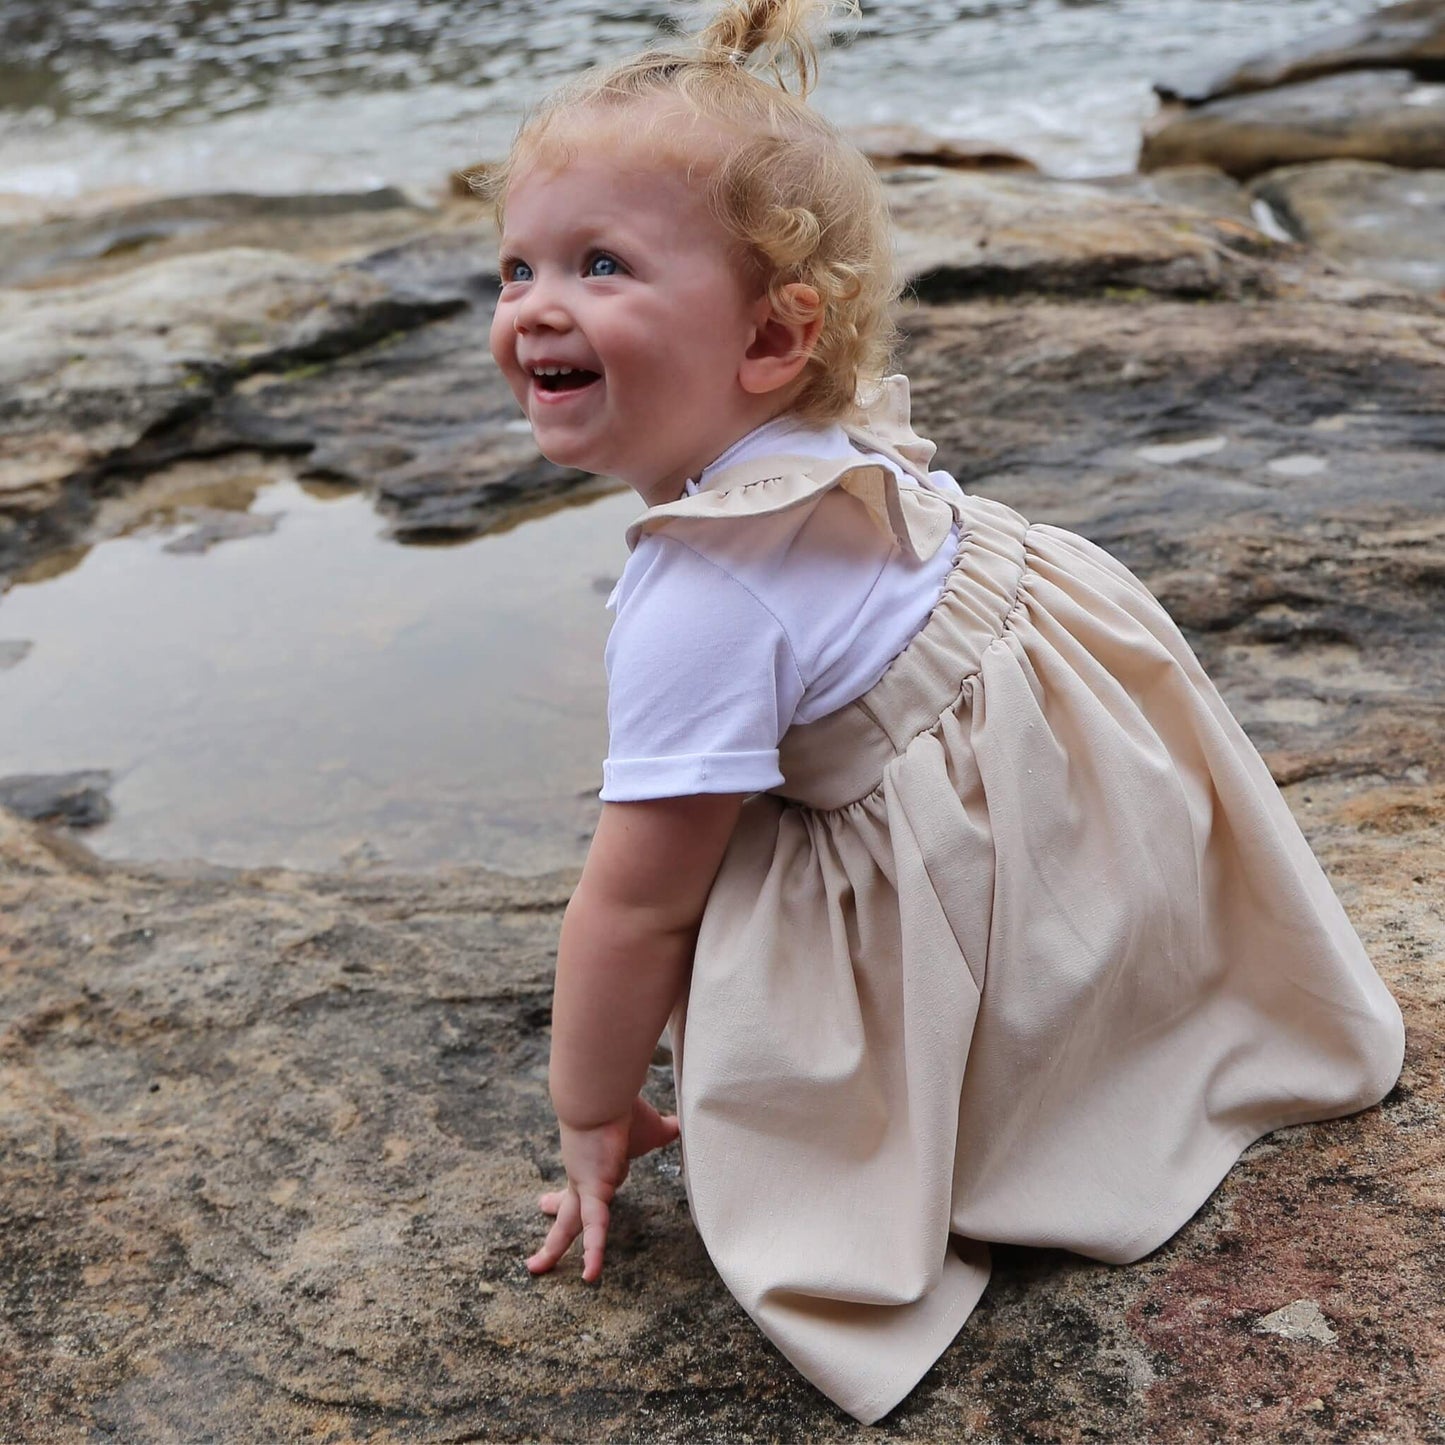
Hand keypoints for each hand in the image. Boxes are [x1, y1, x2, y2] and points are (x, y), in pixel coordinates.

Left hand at [527, 1096, 679, 1281]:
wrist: (603, 1094)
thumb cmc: (625, 1107)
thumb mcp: (652, 1127)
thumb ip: (667, 1130)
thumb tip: (685, 1123)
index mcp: (595, 1165)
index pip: (579, 1190)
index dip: (563, 1199)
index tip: (546, 1203)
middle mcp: (584, 1177)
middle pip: (567, 1212)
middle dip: (554, 1232)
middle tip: (536, 1256)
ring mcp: (585, 1185)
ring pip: (568, 1225)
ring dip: (552, 1248)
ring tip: (535, 1268)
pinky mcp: (592, 1189)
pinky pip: (595, 1228)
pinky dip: (595, 1252)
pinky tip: (591, 1276)